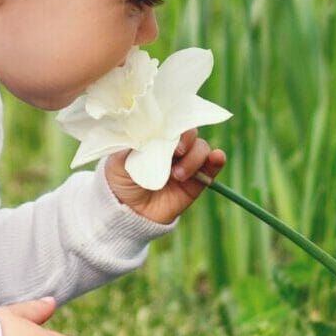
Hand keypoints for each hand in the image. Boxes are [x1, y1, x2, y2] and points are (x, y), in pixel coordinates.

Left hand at [105, 128, 225, 223]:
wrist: (130, 213)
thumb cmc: (121, 182)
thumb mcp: (118, 160)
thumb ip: (132, 144)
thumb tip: (144, 128)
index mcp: (157, 137)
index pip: (171, 121)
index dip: (174, 123)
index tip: (168, 133)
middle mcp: (174, 147)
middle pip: (190, 132)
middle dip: (186, 140)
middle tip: (177, 152)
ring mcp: (187, 162)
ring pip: (202, 148)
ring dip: (194, 158)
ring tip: (178, 176)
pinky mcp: (198, 180)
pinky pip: (213, 165)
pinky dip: (217, 159)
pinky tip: (216, 158)